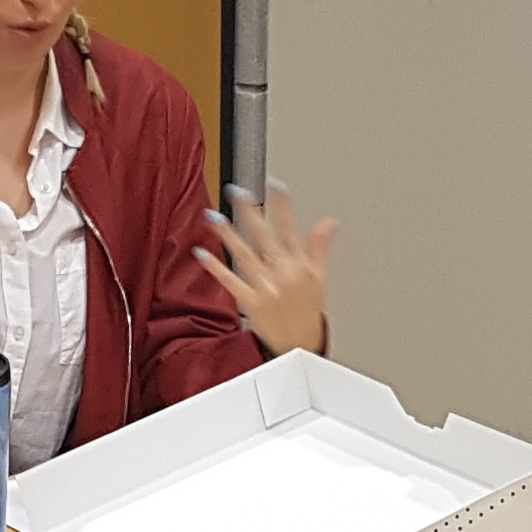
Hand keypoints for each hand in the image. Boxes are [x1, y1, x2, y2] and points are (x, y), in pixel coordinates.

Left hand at [199, 182, 338, 355]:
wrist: (299, 346)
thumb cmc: (308, 312)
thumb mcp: (320, 278)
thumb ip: (320, 247)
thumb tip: (329, 222)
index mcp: (299, 266)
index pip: (291, 229)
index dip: (283, 206)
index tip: (275, 185)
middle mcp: (282, 274)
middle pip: (264, 237)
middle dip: (250, 213)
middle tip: (237, 192)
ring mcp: (265, 288)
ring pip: (244, 255)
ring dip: (228, 235)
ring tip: (214, 216)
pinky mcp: (250, 302)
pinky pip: (230, 282)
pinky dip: (216, 268)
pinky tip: (202, 253)